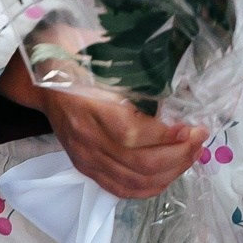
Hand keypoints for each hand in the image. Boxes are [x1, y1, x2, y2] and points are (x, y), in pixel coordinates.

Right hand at [0, 49, 204, 198]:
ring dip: (171, 171)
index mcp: (90, 106)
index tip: (192, 126)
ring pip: (133, 181)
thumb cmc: (78, 58)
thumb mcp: (106, 53)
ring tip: (193, 152)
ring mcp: (86, 157)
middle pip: (138, 163)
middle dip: (179, 154)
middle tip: (201, 137)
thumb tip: (182, 77)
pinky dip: (150, 187)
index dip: (164, 136)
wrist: (41, 79)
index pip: (130, 134)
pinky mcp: (86, 167)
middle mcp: (87, 139)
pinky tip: (171, 172)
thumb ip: (139, 66)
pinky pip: (120, 189)